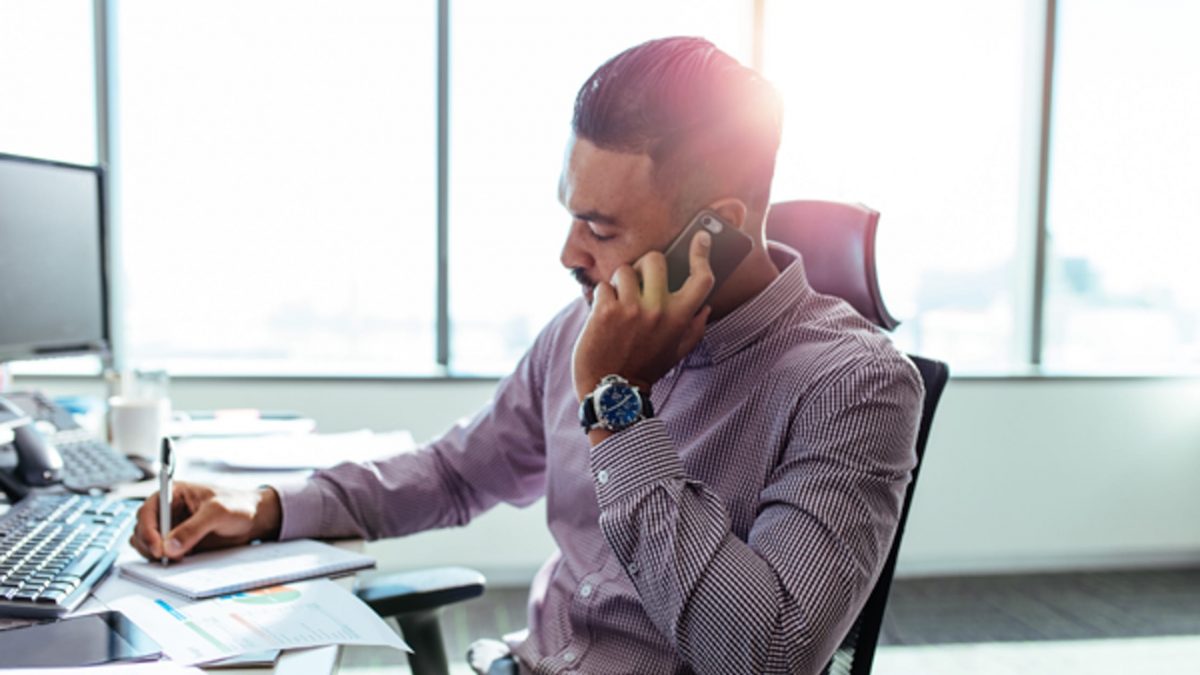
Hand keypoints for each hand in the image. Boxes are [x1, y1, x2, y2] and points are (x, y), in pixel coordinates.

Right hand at [129, 481, 281, 561]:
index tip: (157, 547)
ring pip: (147, 543)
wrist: (254, 518)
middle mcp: (168, 510)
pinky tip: (179, 560)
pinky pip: (161, 553)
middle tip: (166, 558)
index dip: (147, 529)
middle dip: (149, 544)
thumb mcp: (217, 512)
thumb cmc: (238, 505)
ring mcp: (171, 527)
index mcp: (173, 494)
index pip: (148, 510)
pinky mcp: (178, 542)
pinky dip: (163, 559)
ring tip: (174, 559)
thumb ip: (194, 528)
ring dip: (153, 553)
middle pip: (142, 528)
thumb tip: (170, 546)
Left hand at [573, 230, 713, 401]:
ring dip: (619, 283)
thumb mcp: (676, 352)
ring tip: (617, 304)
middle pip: (656, 259)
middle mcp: (658, 310)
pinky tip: (602, 316)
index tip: (701, 237)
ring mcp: (631, 309)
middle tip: (638, 280)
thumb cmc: (644, 370)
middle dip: (645, 265)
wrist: (612, 391)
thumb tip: (706, 307)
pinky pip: (603, 286)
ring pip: (625, 270)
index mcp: (680, 318)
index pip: (701, 279)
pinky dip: (601, 298)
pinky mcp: (605, 311)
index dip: (702, 254)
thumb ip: (693, 329)